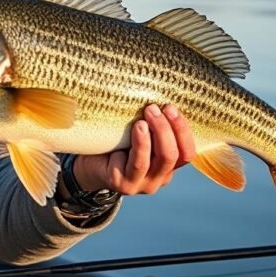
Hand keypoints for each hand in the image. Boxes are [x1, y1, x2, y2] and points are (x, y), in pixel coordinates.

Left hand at [72, 104, 195, 195]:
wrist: (88, 163)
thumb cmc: (115, 142)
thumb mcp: (138, 133)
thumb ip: (152, 124)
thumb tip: (160, 92)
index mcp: (168, 166)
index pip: (187, 153)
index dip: (183, 130)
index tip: (171, 108)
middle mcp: (158, 178)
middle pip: (174, 155)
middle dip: (168, 128)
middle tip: (154, 108)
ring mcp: (142, 184)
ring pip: (159, 160)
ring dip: (157, 133)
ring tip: (146, 116)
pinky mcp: (124, 185)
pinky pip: (137, 164)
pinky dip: (140, 144)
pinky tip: (136, 128)